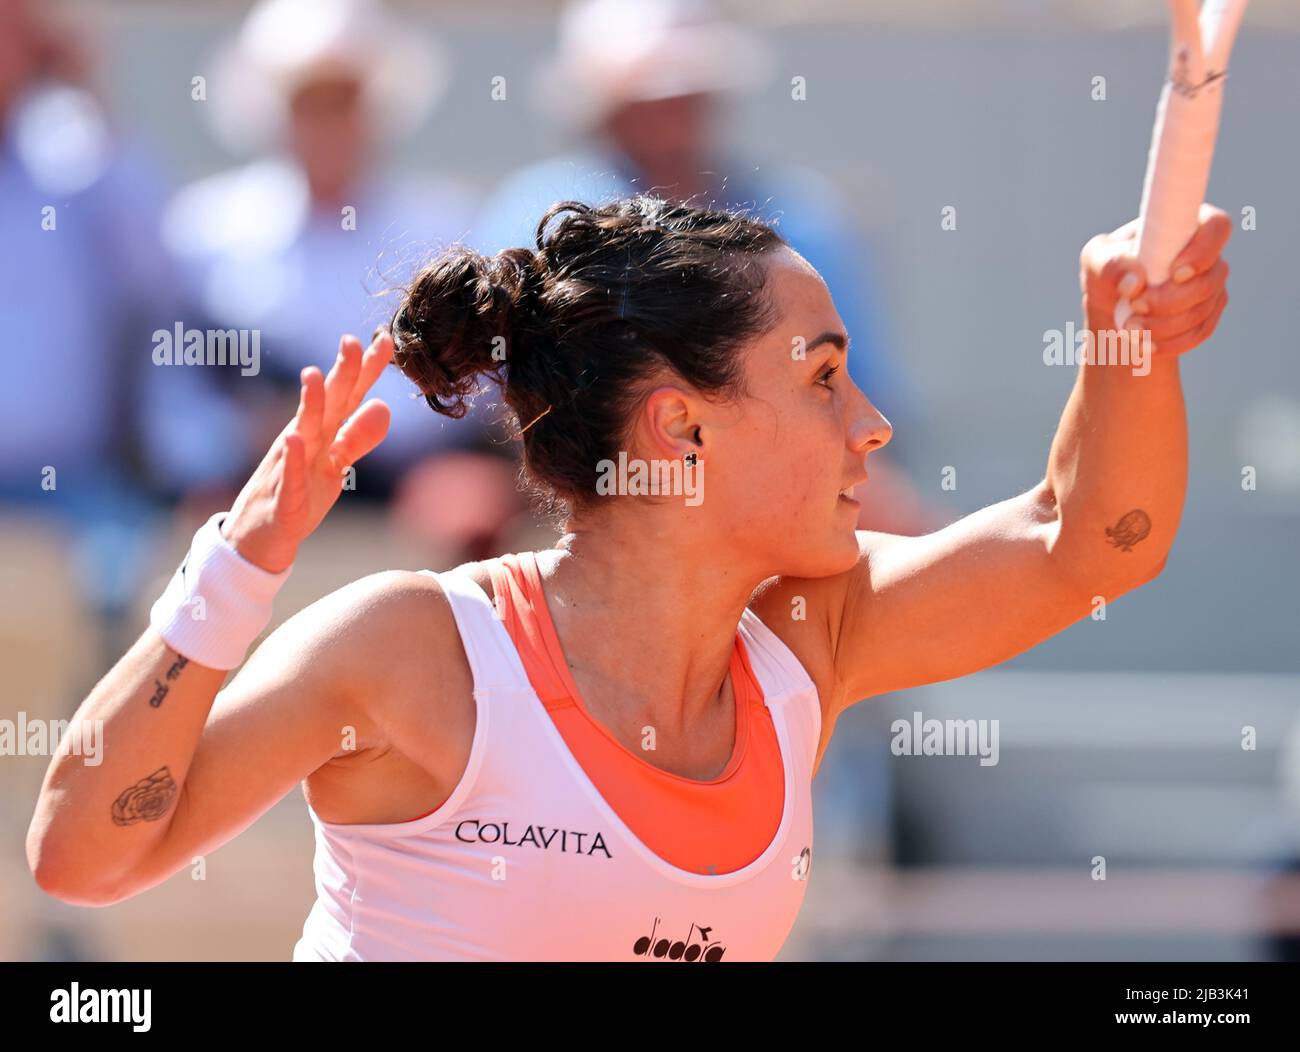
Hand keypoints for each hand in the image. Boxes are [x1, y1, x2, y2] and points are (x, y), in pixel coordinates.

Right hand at [221, 332, 393, 571]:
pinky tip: (294, 439)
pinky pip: (289, 476)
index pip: (347, 396)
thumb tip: (382, 407)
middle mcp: (305, 442)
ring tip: (314, 374)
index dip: (366, 370)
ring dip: (308, 404)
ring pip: (302, 432)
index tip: (384, 338)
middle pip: (327, 404)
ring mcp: (292, 467)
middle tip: (350, 341)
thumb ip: (357, 438)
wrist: (259, 538)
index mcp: (321, 434)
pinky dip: (292, 459)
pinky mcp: (285, 498)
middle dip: (340, 374)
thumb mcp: (335, 466)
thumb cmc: (299, 495)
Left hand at [1080, 203, 1230, 357]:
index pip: (1216, 226)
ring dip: (1164, 324)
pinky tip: (1146, 344)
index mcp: (1185, 227)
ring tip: (1130, 326)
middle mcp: (1207, 254)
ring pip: (1202, 310)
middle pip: (1209, 279)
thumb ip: (1110, 263)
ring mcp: (1211, 286)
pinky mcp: (1207, 315)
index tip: (1175, 273)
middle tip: (1136, 306)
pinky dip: (1171, 342)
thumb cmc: (1108, 273)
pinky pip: (1199, 332)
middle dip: (1170, 299)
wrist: (1113, 309)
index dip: (1203, 251)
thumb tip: (1134, 283)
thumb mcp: (1096, 260)